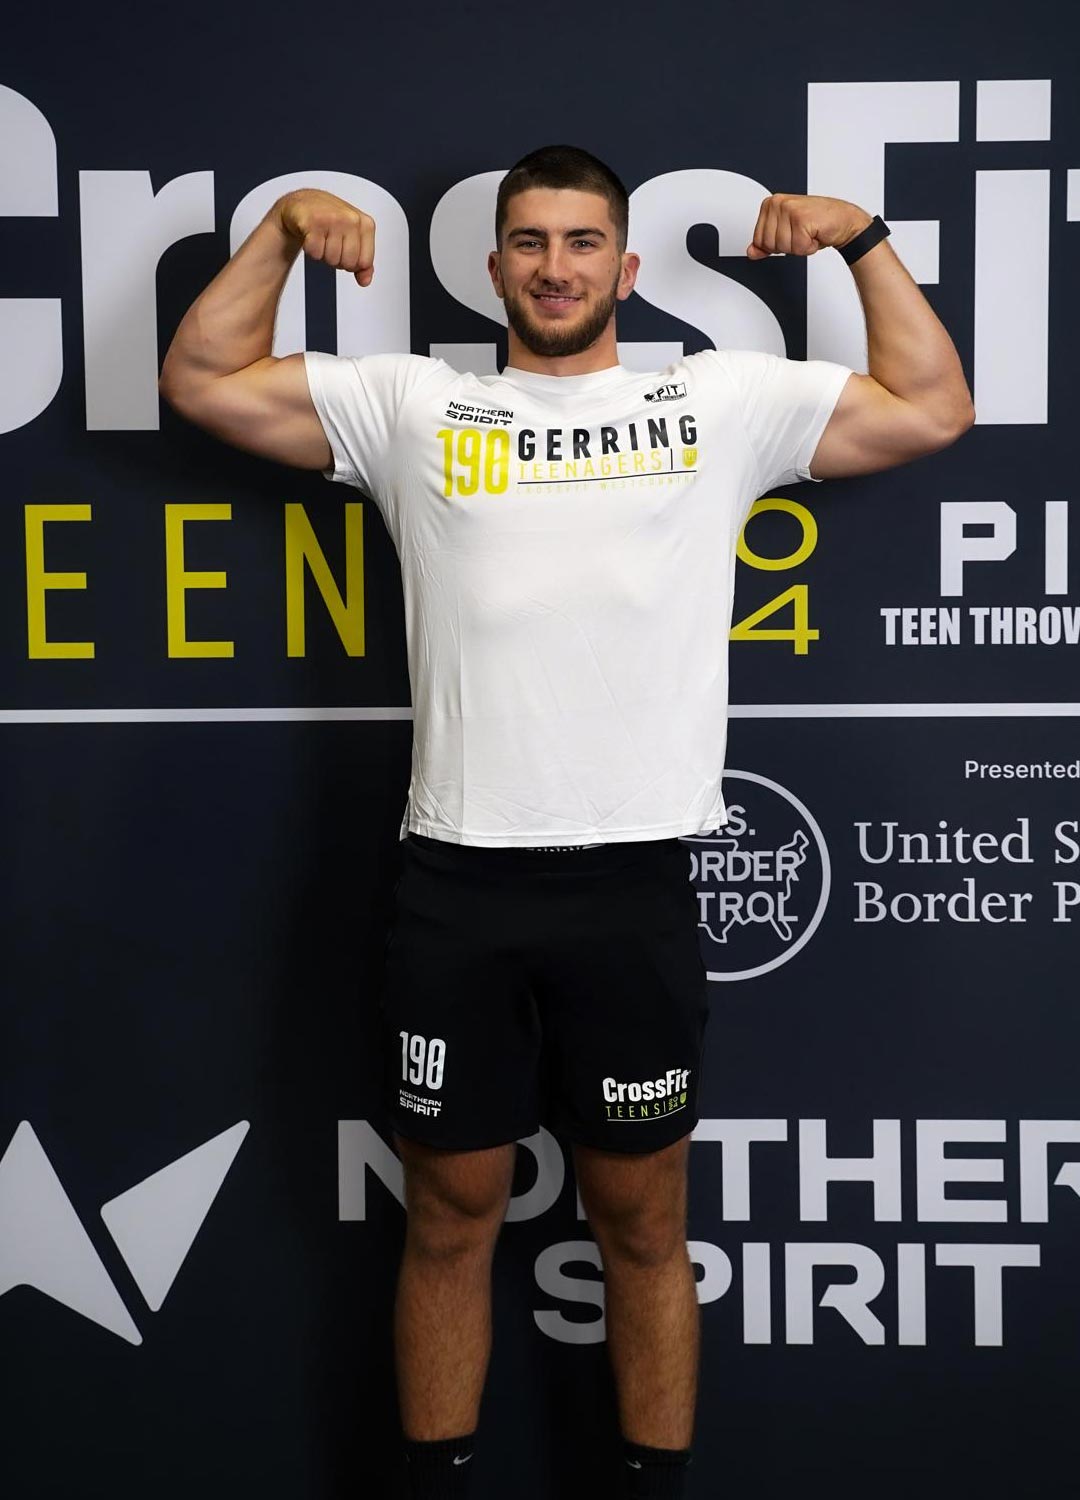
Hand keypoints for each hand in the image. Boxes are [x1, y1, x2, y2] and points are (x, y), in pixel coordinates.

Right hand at [277, 189, 374, 286]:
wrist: (304, 204)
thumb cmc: (329, 219)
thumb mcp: (353, 237)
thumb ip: (363, 260)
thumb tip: (365, 280)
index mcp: (365, 224)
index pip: (365, 262)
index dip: (353, 263)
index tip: (346, 251)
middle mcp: (351, 219)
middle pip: (348, 263)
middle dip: (338, 260)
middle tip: (331, 244)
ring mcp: (333, 220)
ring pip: (332, 259)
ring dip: (324, 254)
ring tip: (321, 238)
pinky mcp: (314, 223)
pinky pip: (315, 253)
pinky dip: (311, 250)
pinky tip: (312, 236)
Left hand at [746, 194, 873, 258]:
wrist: (843, 221)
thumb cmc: (817, 224)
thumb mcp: (786, 234)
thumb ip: (765, 243)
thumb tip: (751, 252)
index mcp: (770, 204)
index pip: (758, 240)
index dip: (776, 245)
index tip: (791, 234)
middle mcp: (777, 203)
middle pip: (769, 245)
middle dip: (788, 247)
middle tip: (802, 234)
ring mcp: (789, 208)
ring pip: (782, 247)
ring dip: (799, 247)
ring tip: (809, 233)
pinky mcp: (801, 218)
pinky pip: (798, 248)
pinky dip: (809, 247)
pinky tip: (816, 233)